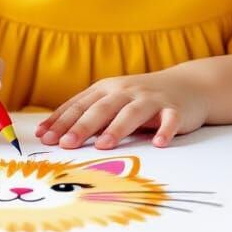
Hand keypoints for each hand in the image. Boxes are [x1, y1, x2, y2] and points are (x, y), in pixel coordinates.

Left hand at [35, 70, 209, 149]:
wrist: (186, 85)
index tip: (44, 137)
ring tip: (103, 145)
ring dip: (117, 128)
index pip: (80, 105)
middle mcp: (126, 91)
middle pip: (101, 109)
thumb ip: (86, 114)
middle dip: (82, 126)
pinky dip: (165, 130)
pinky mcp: (175, 109)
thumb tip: (49, 132)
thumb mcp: (112, 101)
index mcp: (107, 89)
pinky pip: (170, 120)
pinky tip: (159, 143)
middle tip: (66, 143)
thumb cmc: (140, 98)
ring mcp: (151, 99)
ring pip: (131, 113)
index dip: (61, 120)